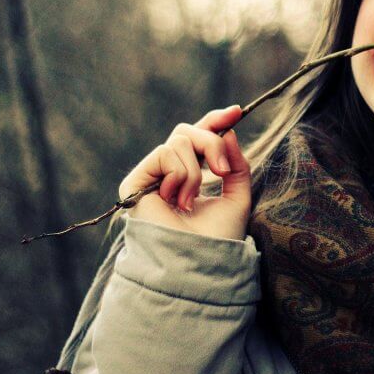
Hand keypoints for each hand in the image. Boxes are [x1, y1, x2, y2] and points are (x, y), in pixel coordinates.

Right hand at [117, 105, 251, 240]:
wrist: (198, 261)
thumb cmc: (217, 237)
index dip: (215, 121)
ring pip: (179, 140)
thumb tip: (228, 131)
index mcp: (192, 174)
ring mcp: (151, 176)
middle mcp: (169, 173)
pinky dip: (179, 175)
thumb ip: (237, 163)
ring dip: (195, 171)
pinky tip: (175, 200)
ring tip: (191, 201)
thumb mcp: (237, 195)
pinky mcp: (135, 182)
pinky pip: (164, 153)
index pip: (199, 137)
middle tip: (222, 171)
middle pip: (189, 131)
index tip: (238, 112)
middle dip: (211, 143)